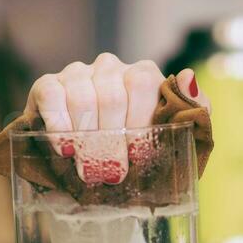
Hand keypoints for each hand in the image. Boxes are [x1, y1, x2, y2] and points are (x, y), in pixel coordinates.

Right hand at [23, 53, 211, 185]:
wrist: (102, 164)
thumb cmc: (143, 150)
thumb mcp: (177, 134)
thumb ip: (194, 107)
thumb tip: (189, 78)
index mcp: (143, 75)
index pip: (142, 85)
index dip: (139, 123)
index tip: (139, 157)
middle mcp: (110, 68)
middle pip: (111, 96)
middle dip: (113, 141)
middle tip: (114, 174)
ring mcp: (78, 74)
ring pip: (82, 96)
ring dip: (87, 139)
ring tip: (90, 169)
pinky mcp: (49, 84)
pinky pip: (51, 94)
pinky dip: (58, 124)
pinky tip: (66, 148)